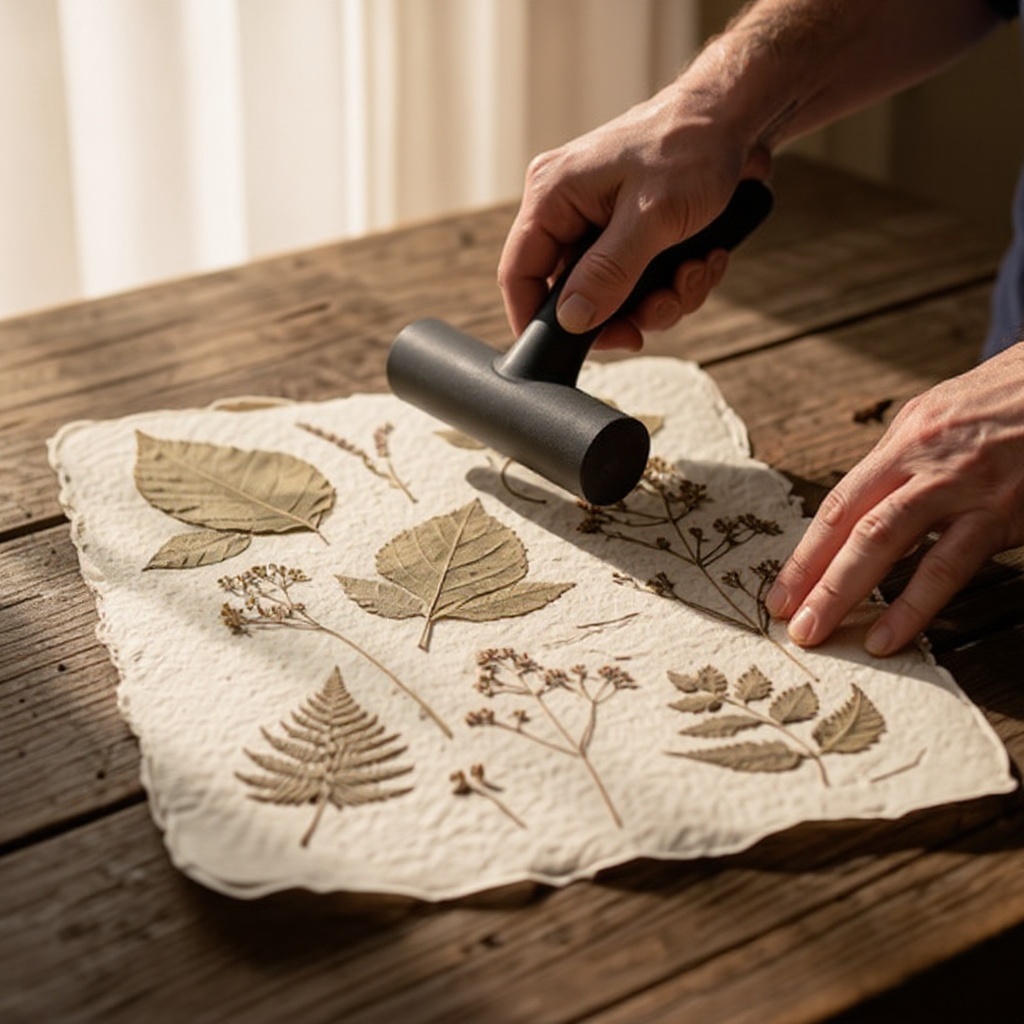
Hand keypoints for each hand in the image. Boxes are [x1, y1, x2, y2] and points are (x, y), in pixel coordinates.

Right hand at [497, 78, 769, 348]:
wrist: (740, 118)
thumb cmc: (693, 147)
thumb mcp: (652, 218)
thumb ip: (608, 273)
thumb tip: (571, 321)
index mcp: (553, 194)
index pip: (519, 273)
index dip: (536, 320)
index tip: (569, 352)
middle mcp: (569, 209)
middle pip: (574, 294)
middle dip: (625, 311)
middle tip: (663, 308)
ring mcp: (599, 221)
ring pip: (613, 295)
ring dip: (661, 299)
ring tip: (697, 270)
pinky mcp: (630, 231)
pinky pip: (640, 281)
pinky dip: (676, 281)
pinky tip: (705, 257)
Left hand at [765, 343, 1023, 654]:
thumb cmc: (1011, 402)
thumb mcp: (945, 419)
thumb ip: (906, 464)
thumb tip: (869, 509)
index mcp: (905, 440)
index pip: (839, 504)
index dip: (805, 552)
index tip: (781, 592)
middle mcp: (924, 461)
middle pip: (851, 524)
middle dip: (812, 578)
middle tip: (788, 622)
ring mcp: (962, 487)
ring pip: (886, 541)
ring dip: (845, 591)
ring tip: (820, 631)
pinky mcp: (1002, 513)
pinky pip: (950, 566)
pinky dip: (914, 605)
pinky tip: (891, 635)